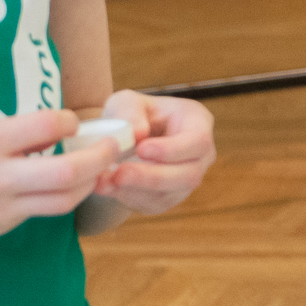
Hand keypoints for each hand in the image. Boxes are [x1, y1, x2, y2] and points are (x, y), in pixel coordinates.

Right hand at [0, 108, 107, 251]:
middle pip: (69, 171)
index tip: (73, 120)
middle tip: (114, 146)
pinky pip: (38, 213)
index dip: (71, 120)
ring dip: (87, 183)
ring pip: (63, 200)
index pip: (49, 125)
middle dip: (100, 157)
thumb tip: (55, 129)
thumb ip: (8, 136)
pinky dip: (55, 198)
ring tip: (96, 168)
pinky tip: (58, 186)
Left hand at [91, 89, 215, 217]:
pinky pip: (154, 204)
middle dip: (153, 177)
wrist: (125, 136)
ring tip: (105, 181)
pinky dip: (129, 198)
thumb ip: (130, 111)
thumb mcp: (126, 101)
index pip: (198, 141)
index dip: (173, 150)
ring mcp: (187, 179)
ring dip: (136, 190)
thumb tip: (137, 133)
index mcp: (198, 123)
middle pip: (190, 175)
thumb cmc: (132, 114)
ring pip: (170, 194)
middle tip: (120, 173)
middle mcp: (200, 155)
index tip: (141, 149)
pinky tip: (108, 186)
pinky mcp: (169, 197)